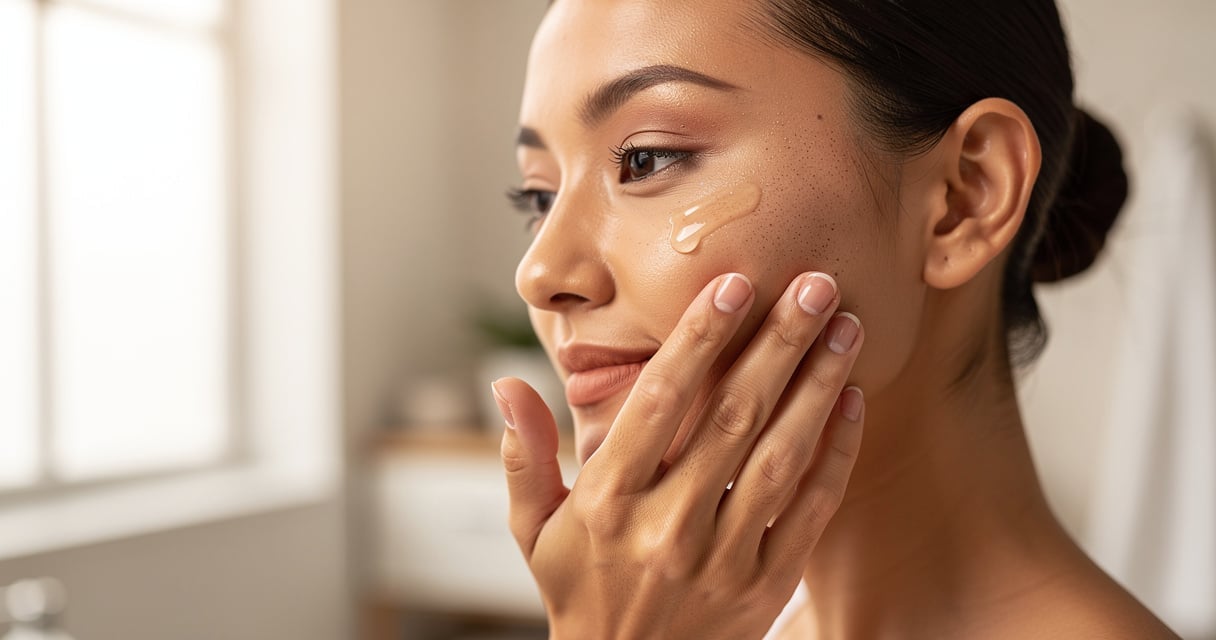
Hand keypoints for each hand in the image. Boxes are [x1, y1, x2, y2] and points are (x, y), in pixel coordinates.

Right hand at [493, 272, 864, 639]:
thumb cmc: (578, 592)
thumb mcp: (533, 530)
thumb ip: (524, 455)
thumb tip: (505, 385)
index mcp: (607, 500)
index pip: (658, 402)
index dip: (697, 339)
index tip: (733, 283)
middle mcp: (666, 523)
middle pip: (731, 417)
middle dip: (777, 344)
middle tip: (815, 283)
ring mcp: (721, 556)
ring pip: (779, 457)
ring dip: (818, 387)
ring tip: (847, 328)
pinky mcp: (765, 585)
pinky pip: (808, 511)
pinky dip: (834, 455)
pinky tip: (854, 402)